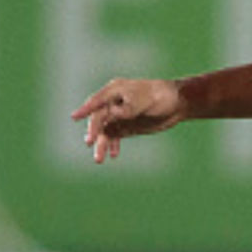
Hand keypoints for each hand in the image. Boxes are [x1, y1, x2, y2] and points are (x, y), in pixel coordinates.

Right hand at [70, 78, 187, 162]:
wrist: (176, 104)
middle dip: (94, 132)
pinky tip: (113, 155)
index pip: (97, 101)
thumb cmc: (159, 96)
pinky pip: (114, 137)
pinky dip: (112, 145)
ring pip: (105, 131)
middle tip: (91, 144)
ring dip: (102, 144)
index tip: (74, 117)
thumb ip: (127, 108)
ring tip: (100, 159)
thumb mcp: (144, 100)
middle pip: (99, 119)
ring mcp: (119, 115)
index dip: (85, 109)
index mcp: (115, 91)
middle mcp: (114, 103)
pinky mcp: (126, 126)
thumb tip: (112, 114)